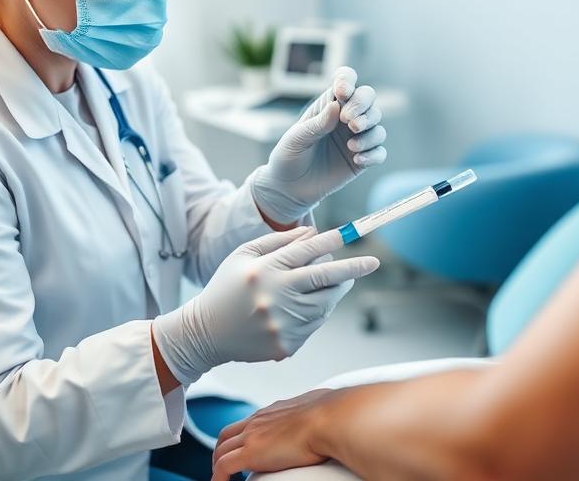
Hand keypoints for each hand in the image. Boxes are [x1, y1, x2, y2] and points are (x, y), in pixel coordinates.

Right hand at [152, 227, 379, 383]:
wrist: (205, 333)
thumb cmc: (226, 287)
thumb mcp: (243, 255)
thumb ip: (278, 242)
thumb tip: (314, 233)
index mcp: (264, 271)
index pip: (306, 251)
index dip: (331, 241)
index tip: (350, 234)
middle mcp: (275, 297)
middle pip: (325, 278)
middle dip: (353, 268)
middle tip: (373, 262)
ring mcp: (282, 324)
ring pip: (325, 303)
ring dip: (336, 290)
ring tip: (339, 281)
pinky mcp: (286, 345)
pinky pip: (314, 324)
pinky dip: (318, 311)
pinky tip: (309, 304)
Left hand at [212, 389, 340, 480]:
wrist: (330, 418)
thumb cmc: (330, 415)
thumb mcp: (316, 409)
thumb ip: (312, 413)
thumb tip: (324, 413)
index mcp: (272, 411)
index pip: (247, 422)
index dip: (239, 437)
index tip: (241, 447)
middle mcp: (258, 420)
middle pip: (226, 435)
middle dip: (221, 450)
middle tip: (221, 464)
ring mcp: (252, 435)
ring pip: (221, 450)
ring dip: (217, 464)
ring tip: (220, 478)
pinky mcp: (251, 453)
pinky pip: (223, 467)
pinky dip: (218, 477)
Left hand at [252, 66, 387, 223]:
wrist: (289, 188)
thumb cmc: (289, 157)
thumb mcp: (296, 139)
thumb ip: (316, 124)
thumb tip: (336, 106)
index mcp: (328, 105)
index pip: (345, 81)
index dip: (348, 80)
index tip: (342, 92)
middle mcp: (345, 118)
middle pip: (368, 98)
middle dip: (363, 106)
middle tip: (349, 122)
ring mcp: (356, 138)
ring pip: (377, 124)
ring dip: (369, 132)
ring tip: (351, 147)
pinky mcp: (362, 159)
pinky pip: (380, 151)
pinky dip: (373, 154)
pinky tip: (357, 160)